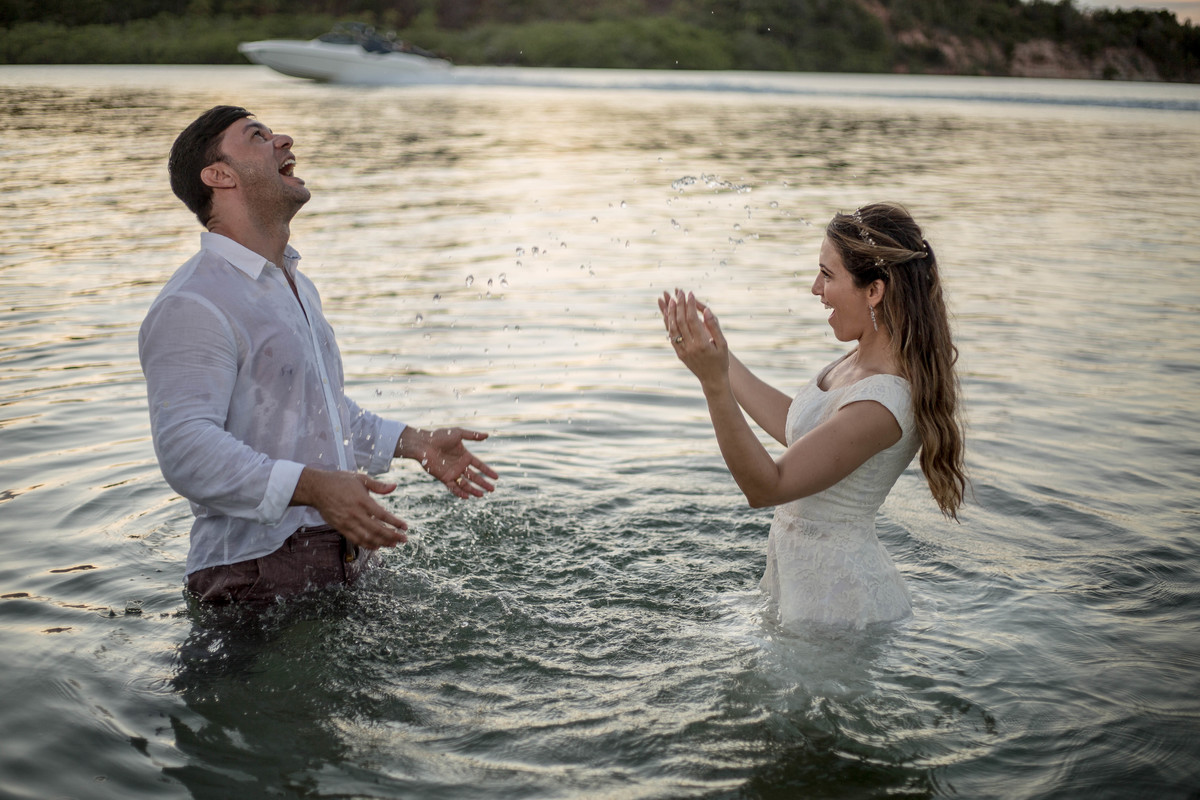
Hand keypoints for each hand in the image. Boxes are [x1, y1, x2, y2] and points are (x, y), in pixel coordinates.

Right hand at [292, 468, 407, 549]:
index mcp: (362, 500)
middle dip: (392, 536)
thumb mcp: (360, 479)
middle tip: (404, 540)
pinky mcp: (340, 527)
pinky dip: (367, 544)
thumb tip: (395, 486)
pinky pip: (355, 539)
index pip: (383, 515)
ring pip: (367, 537)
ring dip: (382, 542)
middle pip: (377, 529)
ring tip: (393, 545)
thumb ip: (378, 485)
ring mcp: (347, 522)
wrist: (317, 488)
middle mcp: (355, 513)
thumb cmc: (340, 481)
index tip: (405, 527)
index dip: (395, 523)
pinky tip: (376, 546)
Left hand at [398, 426, 498, 498]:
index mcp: (464, 455)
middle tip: (492, 490)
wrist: (424, 443)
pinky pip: (453, 487)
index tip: (496, 477)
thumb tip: (487, 435)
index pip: (479, 465)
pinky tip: (467, 497)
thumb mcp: (458, 433)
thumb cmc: (439, 436)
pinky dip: (459, 492)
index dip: (487, 471)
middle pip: (474, 477)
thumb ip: (473, 435)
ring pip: (465, 484)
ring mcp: (452, 472)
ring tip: (482, 495)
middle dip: (483, 483)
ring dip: (473, 490)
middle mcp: (459, 465)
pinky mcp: (443, 477)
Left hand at [658, 289, 729, 389]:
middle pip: (681, 321)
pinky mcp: (679, 353)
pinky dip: (668, 323)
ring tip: (670, 299)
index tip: (690, 294)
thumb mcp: (722, 344)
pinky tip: (668, 314)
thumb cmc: (721, 361)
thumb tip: (706, 310)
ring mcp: (682, 350)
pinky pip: (671, 336)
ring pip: (673, 328)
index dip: (690, 305)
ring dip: (671, 312)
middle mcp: (690, 347)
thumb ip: (714, 326)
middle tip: (679, 292)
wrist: (712, 380)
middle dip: (679, 305)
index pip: (692, 319)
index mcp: (702, 343)